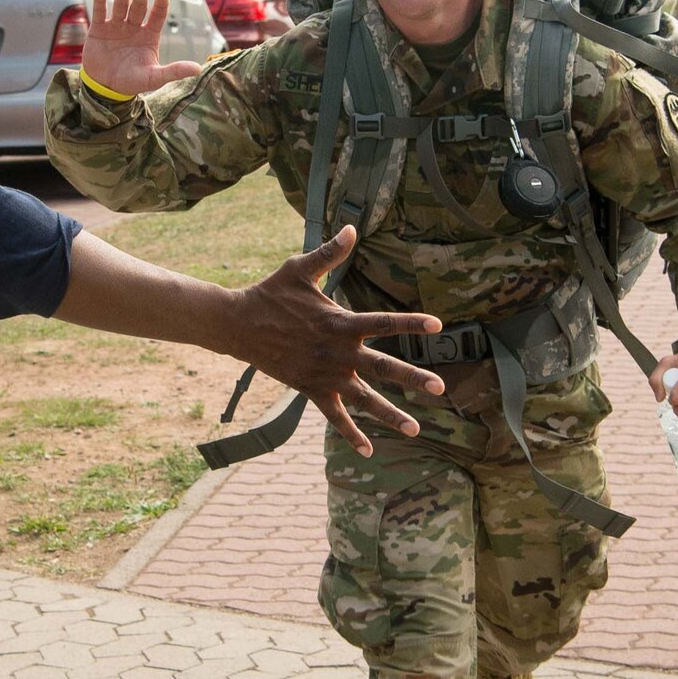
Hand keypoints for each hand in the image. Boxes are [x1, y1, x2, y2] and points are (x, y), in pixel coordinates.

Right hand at [80, 0, 203, 96]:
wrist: (105, 88)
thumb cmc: (132, 82)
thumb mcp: (154, 78)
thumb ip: (174, 71)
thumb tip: (198, 69)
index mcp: (149, 35)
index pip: (157, 17)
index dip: (160, 7)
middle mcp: (134, 27)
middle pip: (138, 9)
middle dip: (139, 1)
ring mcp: (116, 26)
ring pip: (120, 6)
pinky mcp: (99, 29)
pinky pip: (100, 12)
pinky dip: (100, 1)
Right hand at [229, 226, 445, 455]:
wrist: (238, 326)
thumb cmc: (270, 293)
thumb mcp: (299, 268)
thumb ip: (330, 253)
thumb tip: (352, 228)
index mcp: (340, 322)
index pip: (383, 322)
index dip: (411, 323)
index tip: (437, 325)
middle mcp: (337, 352)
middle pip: (382, 368)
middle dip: (413, 378)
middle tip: (439, 388)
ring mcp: (325, 375)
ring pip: (364, 399)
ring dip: (390, 415)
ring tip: (415, 428)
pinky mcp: (311, 389)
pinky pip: (335, 416)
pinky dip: (351, 433)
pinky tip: (369, 449)